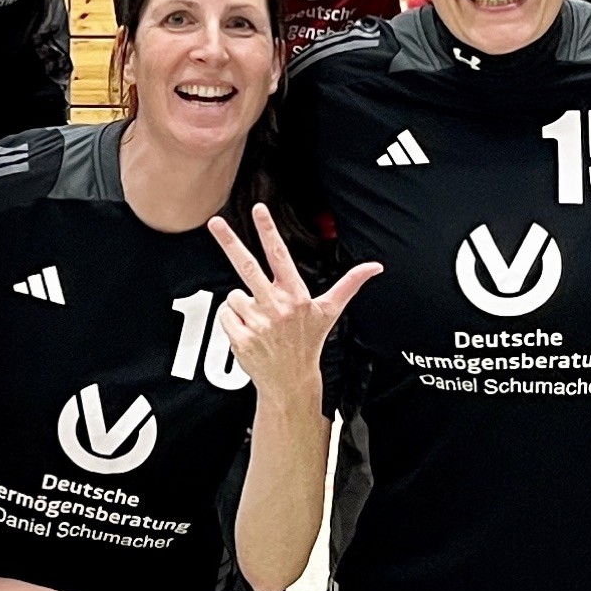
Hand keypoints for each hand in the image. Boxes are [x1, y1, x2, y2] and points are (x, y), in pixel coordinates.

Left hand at [207, 202, 376, 406]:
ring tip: (259, 321)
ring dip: (242, 305)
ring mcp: (257, 322)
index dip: (269, 231)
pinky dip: (233, 321)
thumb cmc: (309, 341)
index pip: (280, 256)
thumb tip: (375, 267)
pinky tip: (249, 332)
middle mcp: (276, 306)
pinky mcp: (241, 337)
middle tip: (215, 221)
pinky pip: (225, 315)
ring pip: (234, 296)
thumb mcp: (330, 312)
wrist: (290, 381)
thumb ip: (350, 284)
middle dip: (229, 241)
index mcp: (295, 294)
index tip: (259, 209)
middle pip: (247, 266)